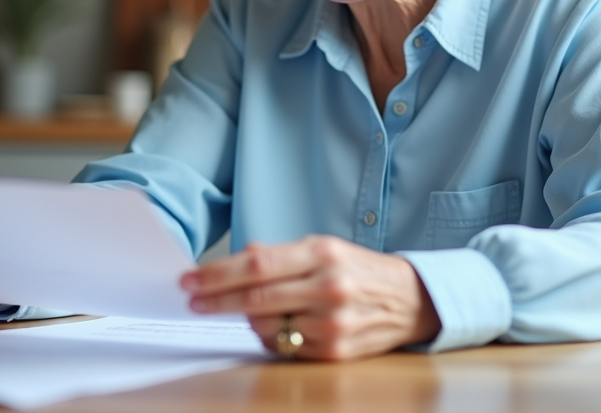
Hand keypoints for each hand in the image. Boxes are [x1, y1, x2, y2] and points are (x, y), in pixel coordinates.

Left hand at [180, 235, 439, 359]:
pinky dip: (272, 336)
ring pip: (267, 327)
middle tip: (193, 299)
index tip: (191, 279)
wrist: (410, 300)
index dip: (218, 274)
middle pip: (256, 297)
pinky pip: (285, 348)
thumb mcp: (324, 247)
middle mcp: (329, 288)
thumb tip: (239, 258)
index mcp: (324, 254)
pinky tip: (278, 324)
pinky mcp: (335, 352)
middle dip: (216, 299)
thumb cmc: (359, 269)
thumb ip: (280, 254)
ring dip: (246, 319)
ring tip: (247, 308)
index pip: (258, 265)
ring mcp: (333, 324)